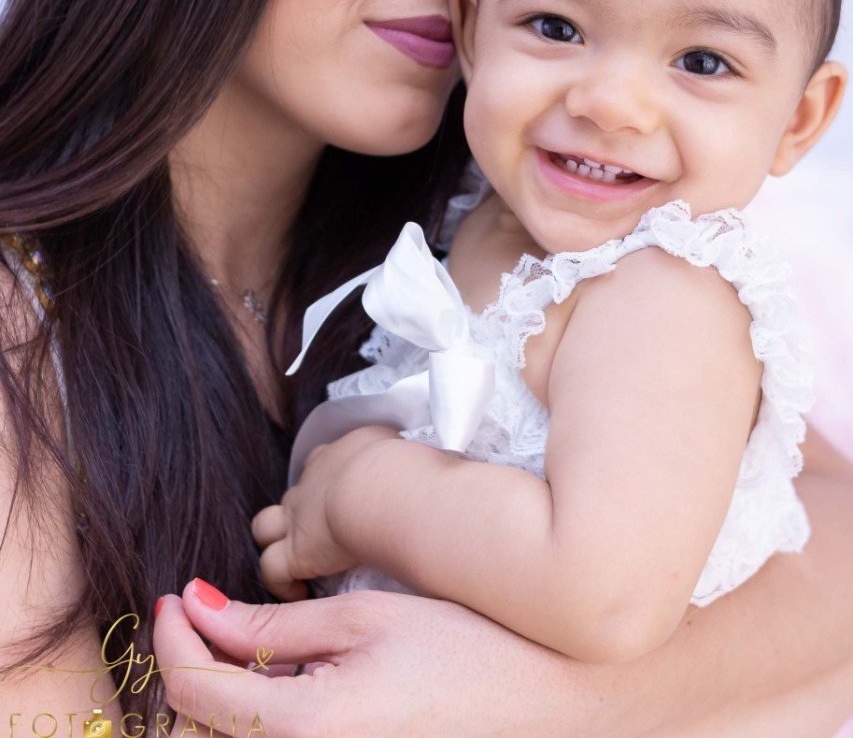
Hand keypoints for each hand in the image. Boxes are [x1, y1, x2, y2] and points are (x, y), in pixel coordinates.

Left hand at [153, 579, 589, 737]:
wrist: (539, 701)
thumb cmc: (463, 649)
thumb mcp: (362, 617)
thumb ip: (271, 626)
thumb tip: (198, 609)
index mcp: (304, 729)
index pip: (193, 692)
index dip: (170, 637)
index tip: (174, 593)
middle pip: (200, 732)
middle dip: (186, 669)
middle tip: (200, 614)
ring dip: (216, 697)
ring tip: (238, 641)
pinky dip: (251, 716)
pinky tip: (276, 675)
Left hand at [252, 425, 399, 597]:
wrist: (378, 489)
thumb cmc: (397, 466)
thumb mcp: (393, 444)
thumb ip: (390, 452)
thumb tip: (401, 460)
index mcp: (335, 458)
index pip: (319, 463)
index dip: (324, 482)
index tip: (340, 498)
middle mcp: (309, 485)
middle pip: (292, 496)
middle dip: (299, 512)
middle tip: (321, 533)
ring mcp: (297, 517)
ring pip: (264, 527)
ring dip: (274, 541)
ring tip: (296, 562)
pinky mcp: (295, 551)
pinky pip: (273, 570)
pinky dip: (282, 583)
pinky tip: (300, 592)